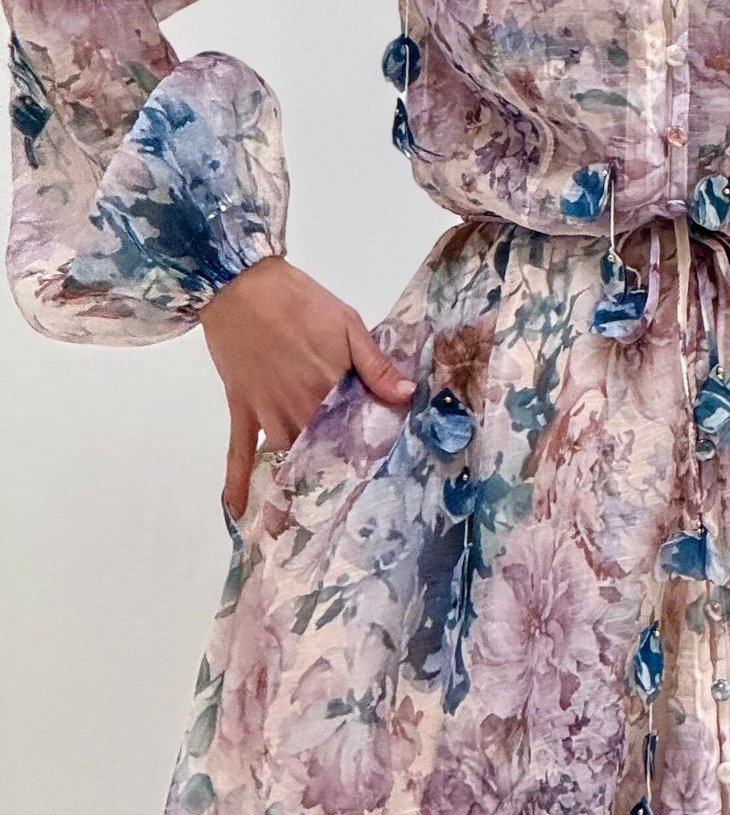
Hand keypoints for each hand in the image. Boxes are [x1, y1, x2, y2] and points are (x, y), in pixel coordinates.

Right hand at [200, 254, 414, 522]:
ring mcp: (268, 413)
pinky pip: (238, 452)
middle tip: (348, 519)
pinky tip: (240, 512)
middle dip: (336, 483)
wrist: (239, 284)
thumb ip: (376, 365)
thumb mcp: (347, 324)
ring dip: (294, 492)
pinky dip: (236, 482)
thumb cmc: (298, 300)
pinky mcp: (242, 408)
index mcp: (331, 389)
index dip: (372, 456)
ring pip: (287, 461)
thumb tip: (407, 397)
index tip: (386, 484)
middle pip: (324, 455)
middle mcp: (300, 410)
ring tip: (302, 530)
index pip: (358, 433)